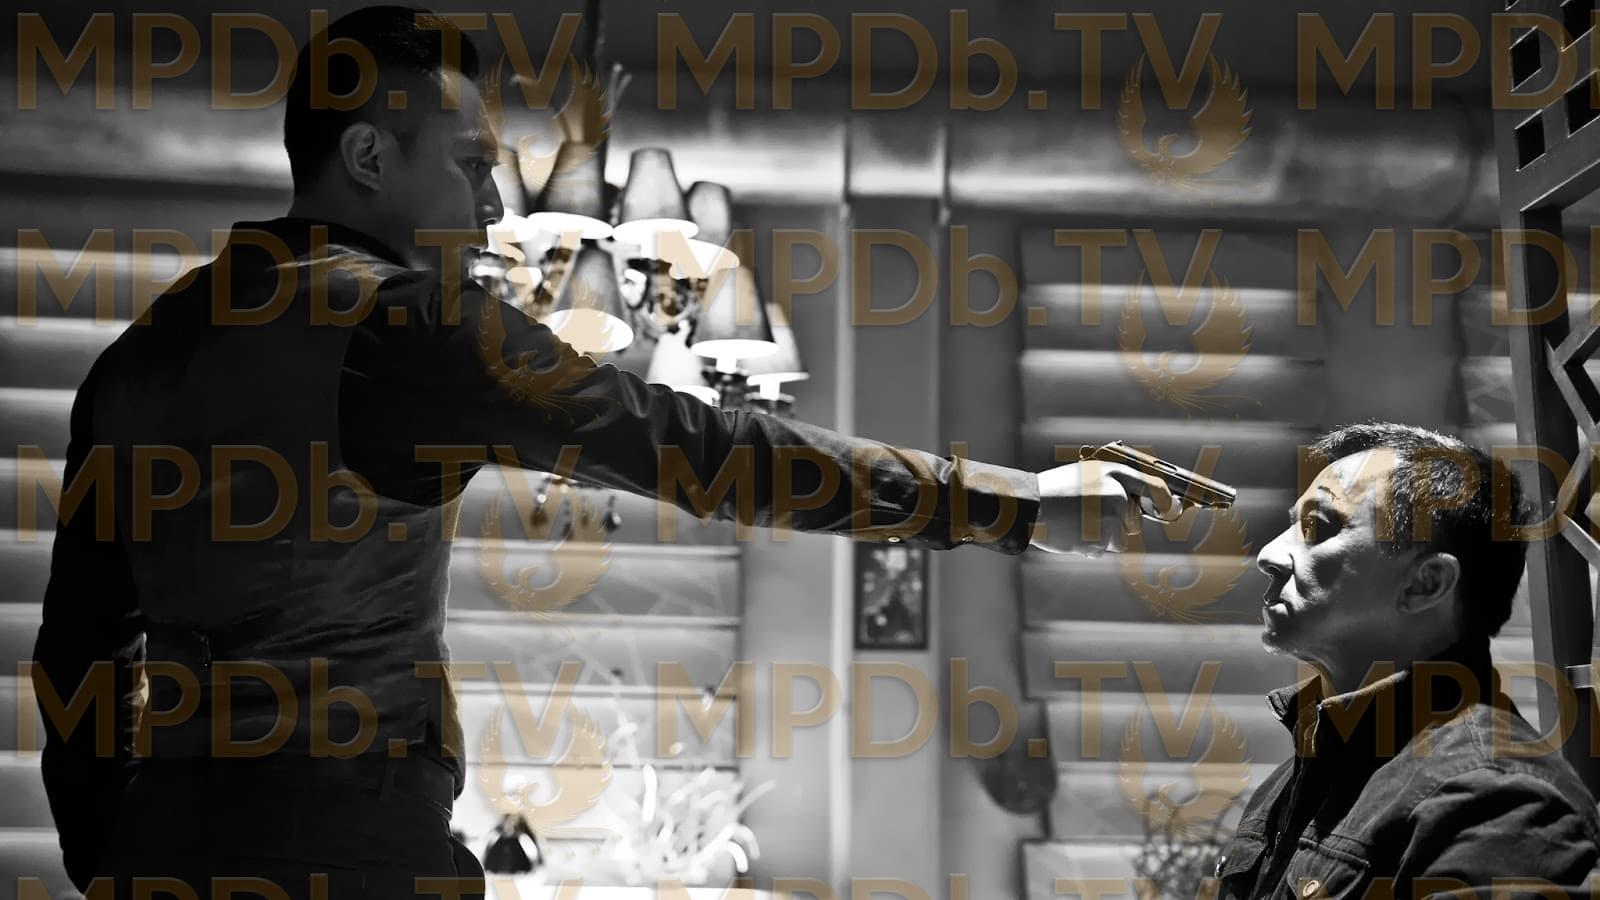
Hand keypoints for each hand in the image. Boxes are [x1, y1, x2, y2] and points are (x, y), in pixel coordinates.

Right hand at [1030, 460, 1178, 554]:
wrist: (1031, 506)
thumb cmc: (1053, 492)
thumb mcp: (1084, 476)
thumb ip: (1111, 485)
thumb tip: (1131, 505)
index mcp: (1113, 473)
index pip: (1153, 485)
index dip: (1164, 499)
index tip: (1168, 508)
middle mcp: (1117, 493)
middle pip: (1134, 521)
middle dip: (1118, 525)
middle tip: (1090, 516)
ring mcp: (1111, 516)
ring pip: (1119, 539)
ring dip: (1102, 538)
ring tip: (1077, 523)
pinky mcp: (1102, 537)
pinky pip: (1102, 549)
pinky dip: (1089, 547)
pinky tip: (1072, 533)